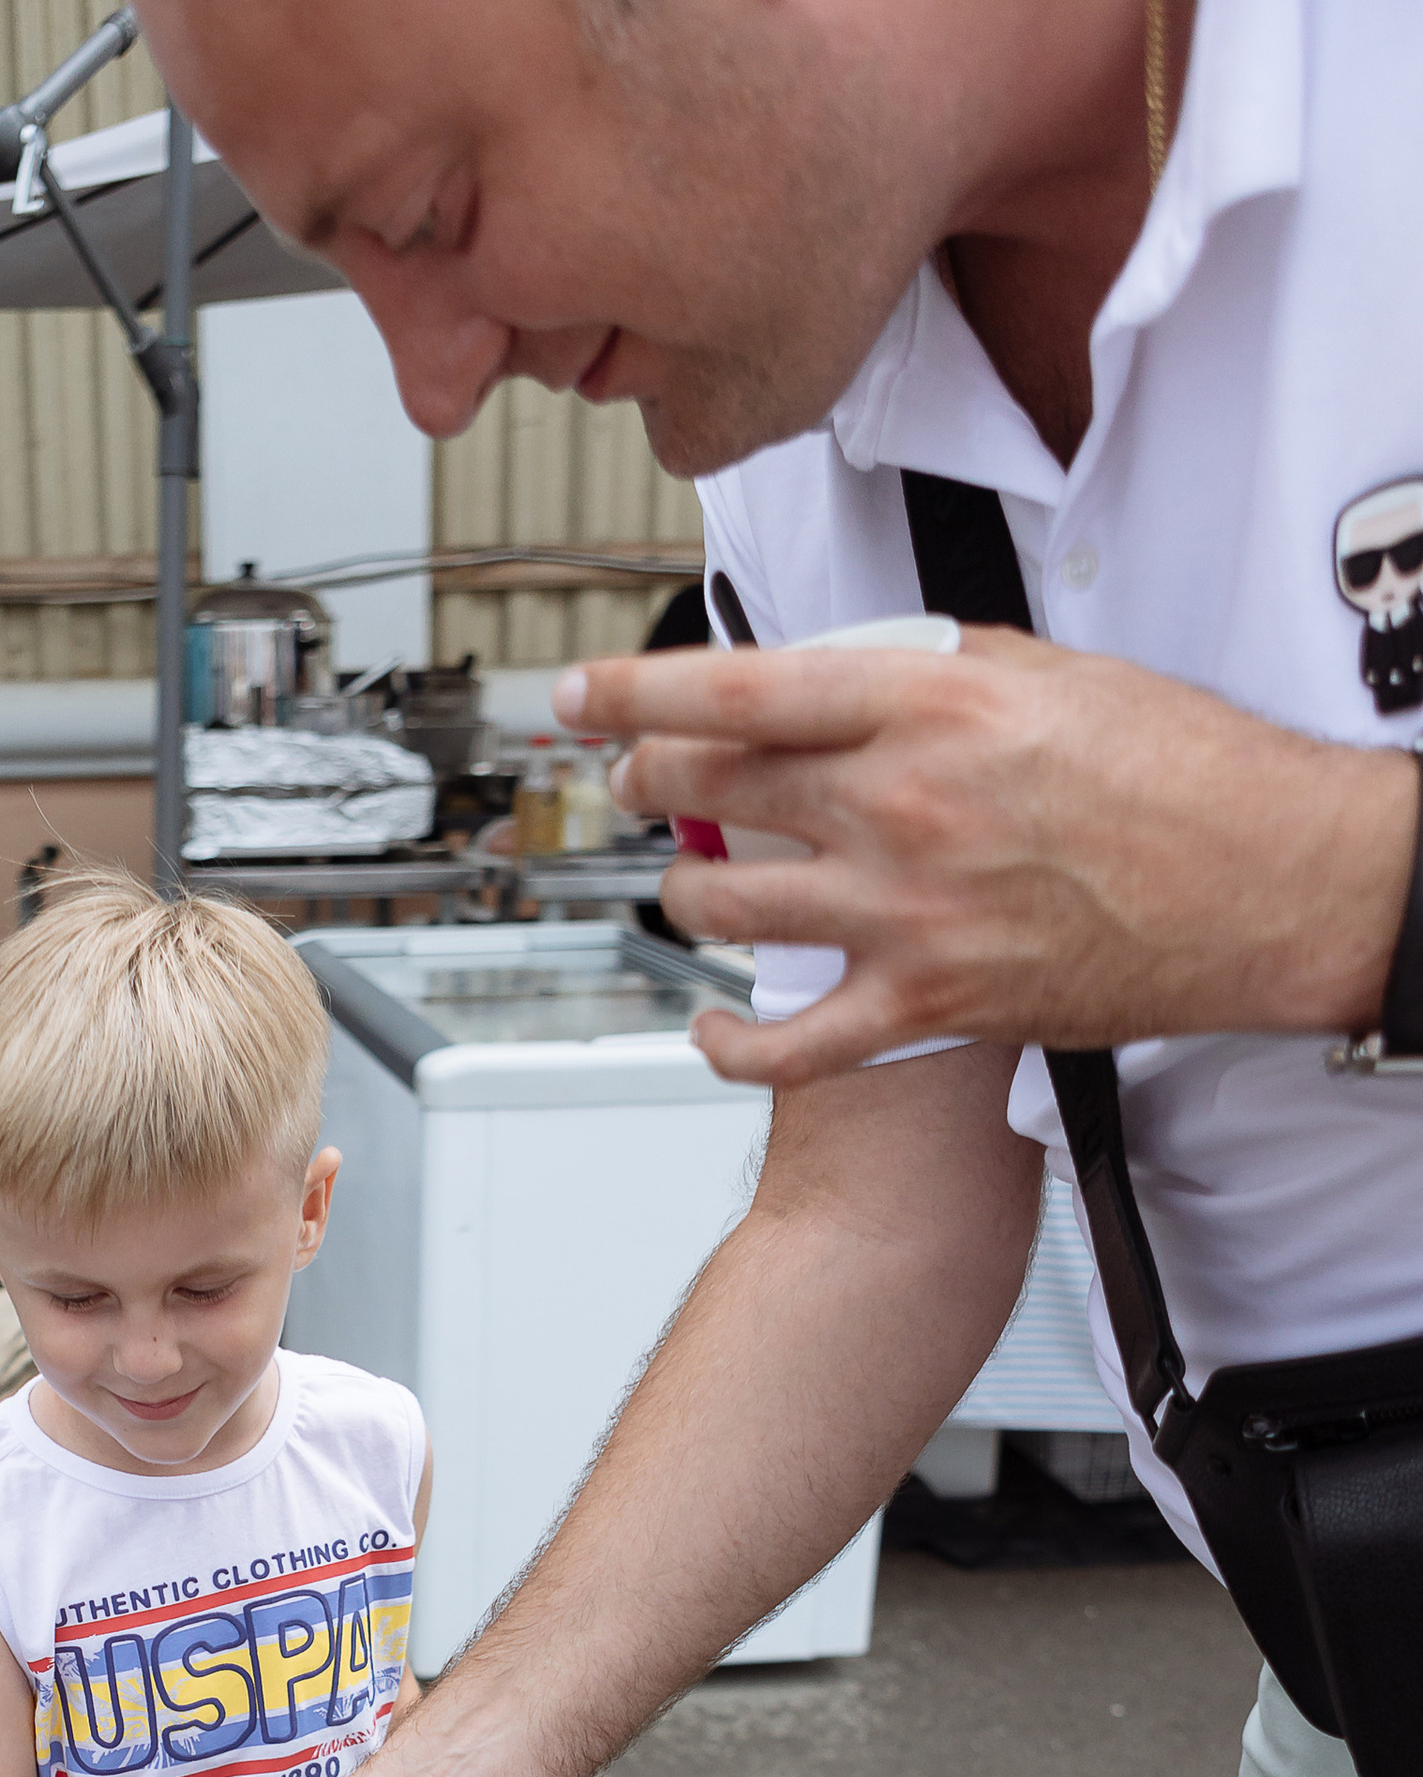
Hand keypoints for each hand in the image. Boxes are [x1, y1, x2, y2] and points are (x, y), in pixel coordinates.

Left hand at [560, 629, 1416, 1088]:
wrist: (1262, 884)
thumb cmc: (1179, 776)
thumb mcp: (1047, 672)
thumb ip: (926, 673)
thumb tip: (841, 674)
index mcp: (927, 708)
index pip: (738, 690)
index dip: (634, 693)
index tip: (576, 697)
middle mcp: (900, 807)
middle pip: (712, 790)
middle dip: (648, 780)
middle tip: (632, 777)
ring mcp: (904, 913)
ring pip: (725, 907)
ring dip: (684, 892)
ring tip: (688, 880)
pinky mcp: (925, 1006)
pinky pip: (785, 1042)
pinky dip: (729, 1042)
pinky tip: (709, 1024)